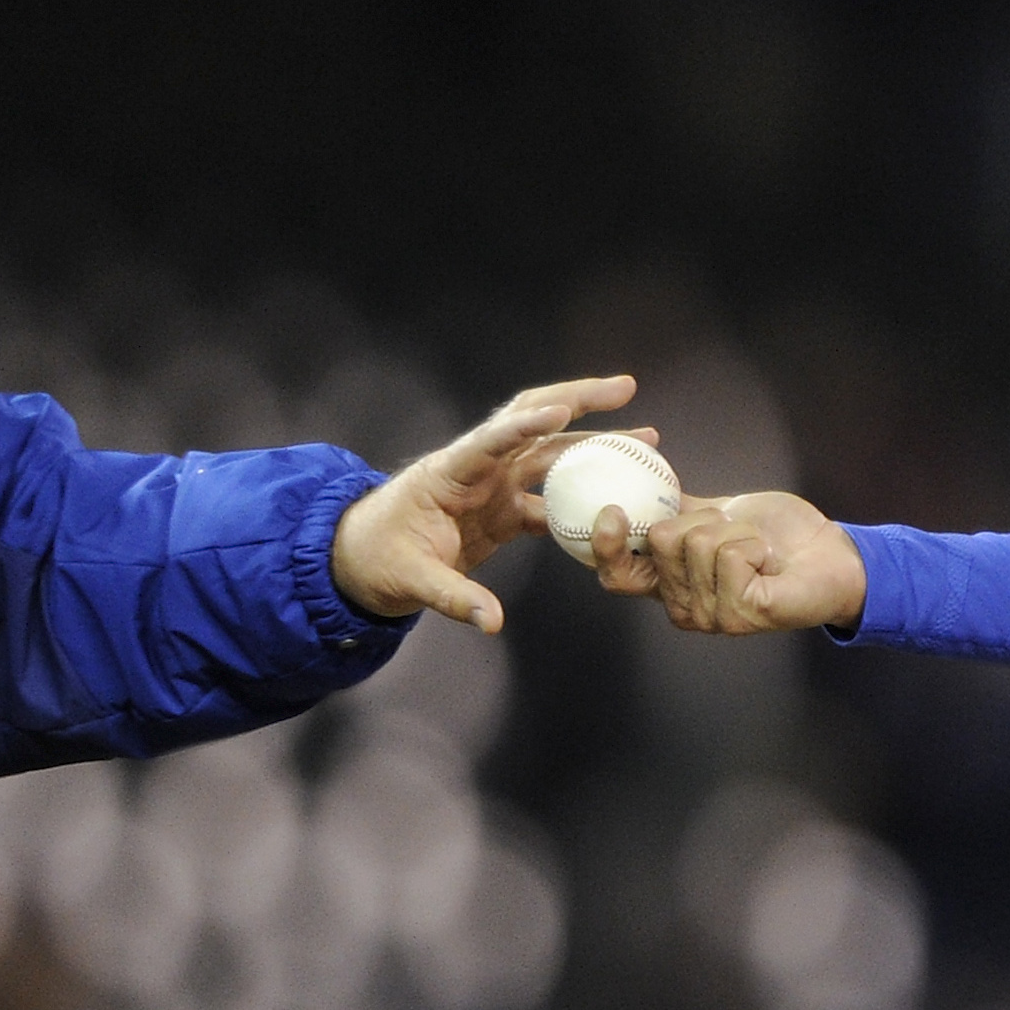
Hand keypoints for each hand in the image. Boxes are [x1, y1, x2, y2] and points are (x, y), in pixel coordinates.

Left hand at [331, 375, 641, 631]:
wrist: (364, 561)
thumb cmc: (377, 558)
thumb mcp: (410, 580)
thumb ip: (453, 597)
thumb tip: (491, 622)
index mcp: (451, 471)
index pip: (492, 439)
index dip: (526, 425)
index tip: (561, 412)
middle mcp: (479, 468)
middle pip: (534, 420)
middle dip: (580, 399)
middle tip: (626, 387)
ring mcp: (495, 486)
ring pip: (553, 453)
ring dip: (596, 444)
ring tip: (645, 439)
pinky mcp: (505, 511)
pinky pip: (552, 498)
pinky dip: (584, 497)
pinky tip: (619, 500)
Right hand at [593, 489, 866, 634]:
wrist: (830, 553)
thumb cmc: (778, 536)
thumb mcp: (718, 515)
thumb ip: (677, 511)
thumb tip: (639, 485)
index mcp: (670, 585)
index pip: (617, 576)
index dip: (605, 545)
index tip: (613, 512)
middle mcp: (683, 607)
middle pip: (663, 538)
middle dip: (706, 519)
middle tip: (736, 534)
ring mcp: (711, 616)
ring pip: (698, 541)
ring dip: (736, 530)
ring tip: (759, 549)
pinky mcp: (740, 614)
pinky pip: (731, 553)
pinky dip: (756, 543)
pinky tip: (770, 563)